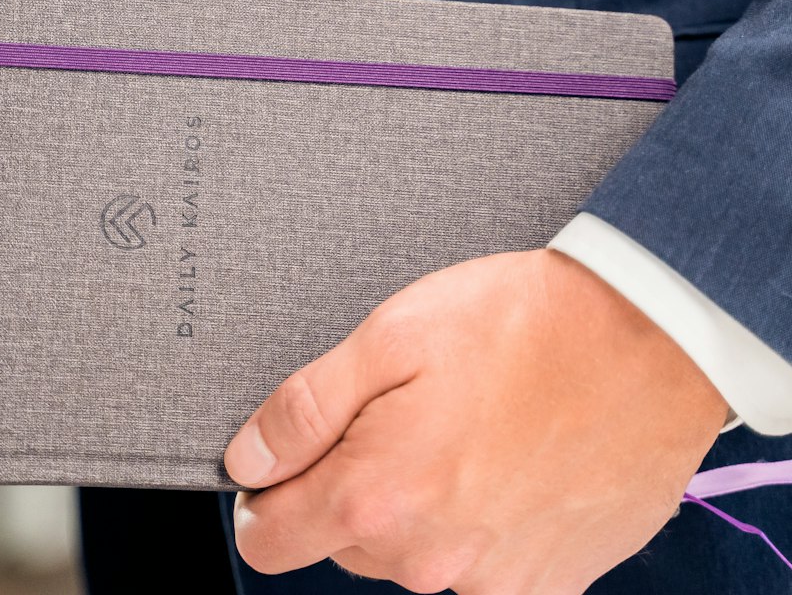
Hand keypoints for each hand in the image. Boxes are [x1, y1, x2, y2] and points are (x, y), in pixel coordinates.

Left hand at [225, 248, 728, 593]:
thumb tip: (247, 460)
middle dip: (349, 484)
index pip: (271, 540)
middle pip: (342, 542)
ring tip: (462, 425)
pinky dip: (478, 519)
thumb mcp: (388, 338)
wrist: (646, 339)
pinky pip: (478, 563)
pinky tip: (506, 459)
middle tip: (398, 411)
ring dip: (417, 502)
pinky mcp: (550, 578)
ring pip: (411, 554)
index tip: (292, 454)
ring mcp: (495, 579)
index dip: (269, 492)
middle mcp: (430, 559)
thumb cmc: (517, 325)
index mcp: (377, 498)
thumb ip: (304, 410)